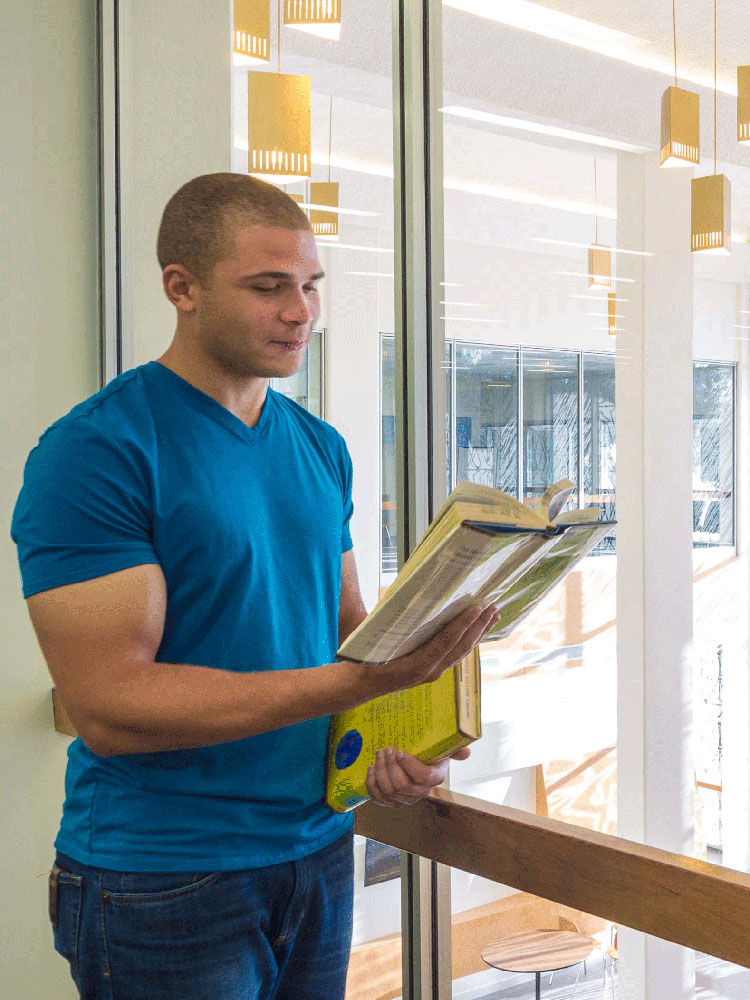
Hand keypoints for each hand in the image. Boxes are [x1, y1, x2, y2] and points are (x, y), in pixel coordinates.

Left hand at [366, 745, 470, 807]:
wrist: (416, 766)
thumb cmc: (429, 755)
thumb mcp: (443, 749)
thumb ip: (455, 749)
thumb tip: (466, 753)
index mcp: (434, 778)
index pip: (422, 777)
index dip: (409, 765)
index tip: (401, 751)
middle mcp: (420, 793)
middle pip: (401, 785)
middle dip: (390, 765)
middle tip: (386, 749)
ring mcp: (404, 800)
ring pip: (388, 791)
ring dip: (380, 771)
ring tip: (379, 754)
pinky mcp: (390, 802)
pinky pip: (377, 797)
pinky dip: (371, 783)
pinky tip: (371, 768)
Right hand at [367, 604, 498, 697]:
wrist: (358, 686)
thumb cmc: (364, 662)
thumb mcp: (377, 642)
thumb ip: (396, 627)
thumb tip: (412, 603)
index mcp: (419, 666)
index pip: (448, 641)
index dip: (464, 624)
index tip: (477, 607)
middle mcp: (431, 672)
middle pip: (462, 647)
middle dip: (479, 626)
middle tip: (493, 607)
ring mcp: (432, 673)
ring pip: (461, 652)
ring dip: (477, 633)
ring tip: (491, 616)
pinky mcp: (431, 671)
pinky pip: (454, 655)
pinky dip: (466, 640)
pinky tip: (473, 631)